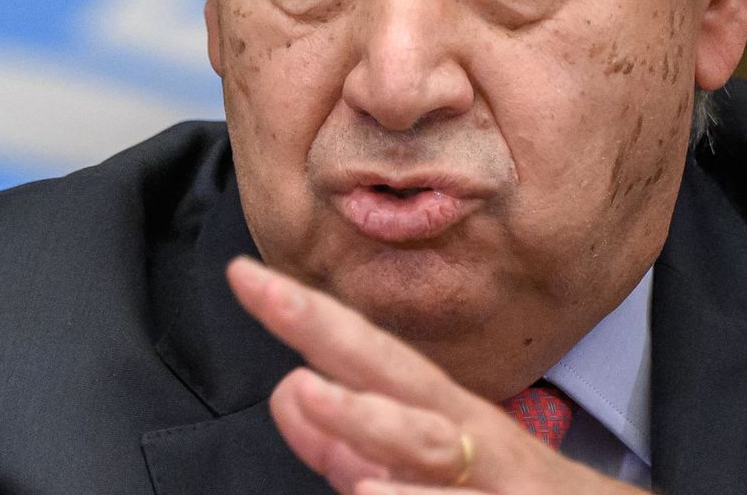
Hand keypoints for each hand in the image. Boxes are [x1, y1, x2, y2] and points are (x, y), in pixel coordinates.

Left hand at [226, 257, 643, 494]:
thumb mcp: (436, 473)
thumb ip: (356, 447)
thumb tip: (289, 396)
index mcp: (447, 419)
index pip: (367, 355)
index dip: (305, 314)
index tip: (242, 273)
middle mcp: (475, 440)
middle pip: (397, 372)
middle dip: (328, 330)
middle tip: (265, 292)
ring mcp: (504, 483)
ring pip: (434, 445)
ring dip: (370, 419)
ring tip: (311, 394)